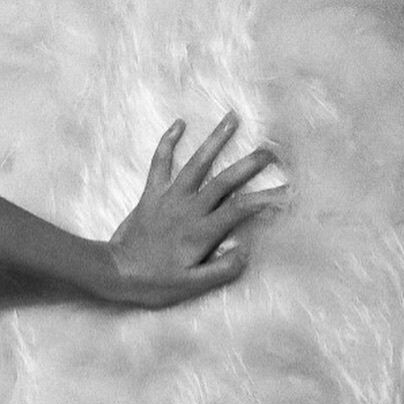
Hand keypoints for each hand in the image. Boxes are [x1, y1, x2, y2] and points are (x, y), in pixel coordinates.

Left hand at [106, 110, 286, 307]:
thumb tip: (247, 250)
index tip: (289, 188)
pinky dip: (168, 142)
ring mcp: (168, 198)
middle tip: (273, 149)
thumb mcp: (192, 285)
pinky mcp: (151, 194)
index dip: (267, 198)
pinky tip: (179, 123)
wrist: (114, 272)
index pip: (241, 209)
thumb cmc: (155, 282)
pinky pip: (159, 163)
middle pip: (224, 180)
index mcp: (202, 231)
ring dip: (215, 140)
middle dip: (250, 163)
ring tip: (232, 117)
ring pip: (196, 164)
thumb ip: (223, 270)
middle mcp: (188, 209)